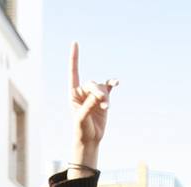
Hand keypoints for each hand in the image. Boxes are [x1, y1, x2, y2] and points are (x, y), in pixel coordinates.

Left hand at [69, 42, 116, 168]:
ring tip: (106, 107)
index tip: (75, 43)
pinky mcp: (104, 99)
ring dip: (104, 96)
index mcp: (73, 93)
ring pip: (101, 88)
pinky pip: (109, 88)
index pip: (74, 72)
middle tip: (101, 102)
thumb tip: (98, 95)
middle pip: (92, 83)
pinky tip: (117, 83)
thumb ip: (89, 105)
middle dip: (97, 92)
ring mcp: (94, 94)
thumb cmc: (81, 129)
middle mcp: (83, 91)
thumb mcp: (82, 118)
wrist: (90, 139)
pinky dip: (112, 85)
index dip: (74, 58)